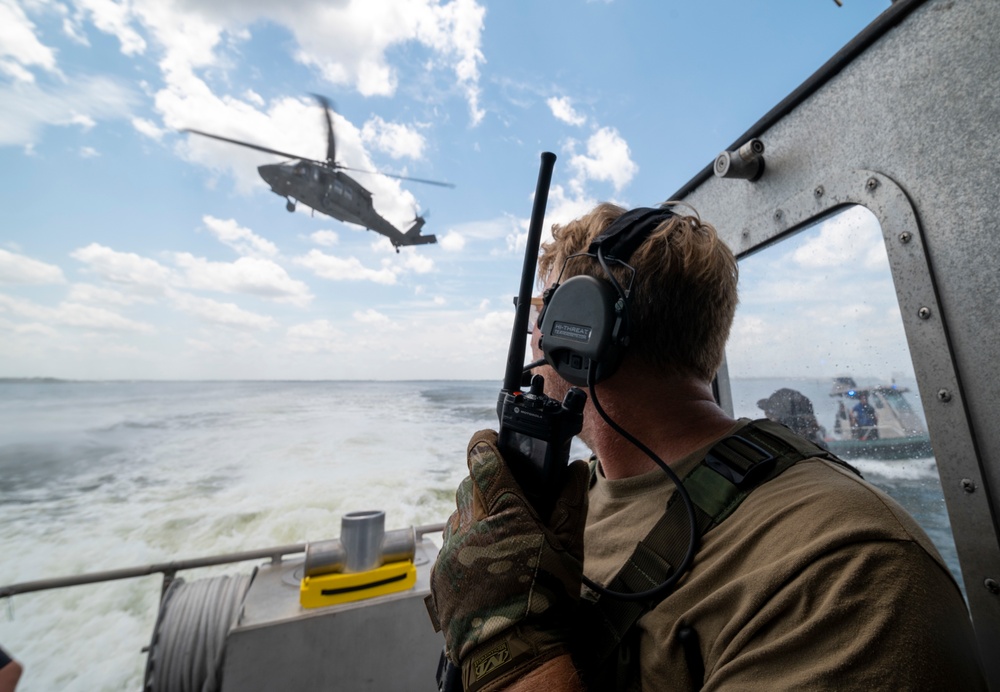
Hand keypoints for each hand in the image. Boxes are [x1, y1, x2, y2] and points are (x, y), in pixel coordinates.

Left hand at [426, 429, 588, 691]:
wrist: (513, 648)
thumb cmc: (545, 598)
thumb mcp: (568, 547)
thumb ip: (570, 502)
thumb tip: (574, 470)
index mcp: (503, 509)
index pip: (481, 456)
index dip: (485, 441)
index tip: (492, 438)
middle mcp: (470, 522)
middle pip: (470, 485)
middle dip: (487, 485)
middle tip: (510, 500)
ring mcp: (451, 547)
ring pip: (459, 515)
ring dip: (476, 517)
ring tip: (502, 539)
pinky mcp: (440, 572)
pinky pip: (451, 544)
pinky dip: (467, 545)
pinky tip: (487, 564)